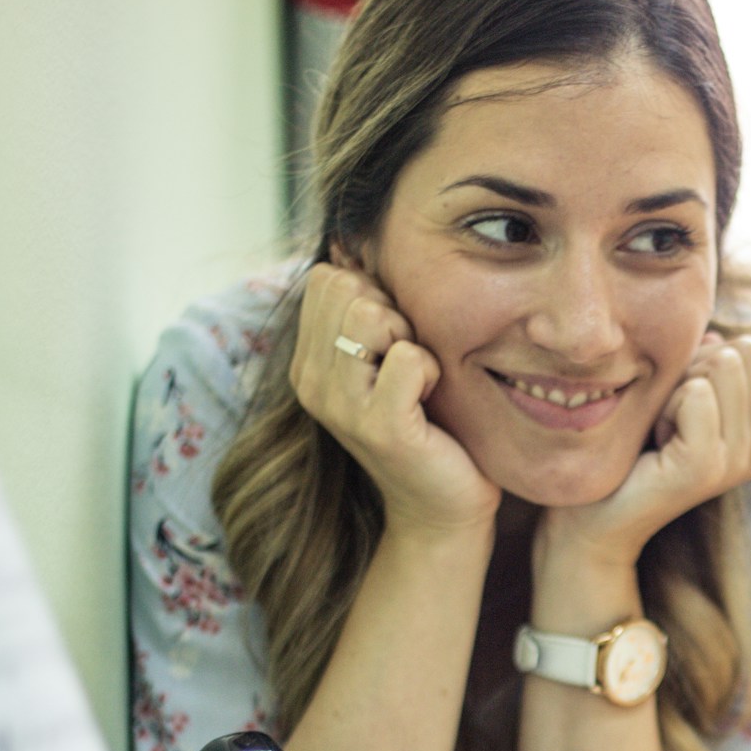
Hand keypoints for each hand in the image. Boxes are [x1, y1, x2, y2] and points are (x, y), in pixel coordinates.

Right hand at [290, 260, 500, 538]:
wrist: (443, 506)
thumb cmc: (427, 426)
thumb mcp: (386, 361)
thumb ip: (369, 313)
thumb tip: (355, 244)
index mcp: (308, 363)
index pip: (326, 278)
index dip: (373, 296)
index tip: (394, 342)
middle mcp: (311, 383)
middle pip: (345, 287)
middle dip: (391, 312)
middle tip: (409, 363)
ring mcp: (341, 406)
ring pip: (370, 315)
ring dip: (411, 339)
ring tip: (419, 381)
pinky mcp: (380, 427)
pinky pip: (410, 357)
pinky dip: (433, 370)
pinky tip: (431, 401)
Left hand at [538, 332, 750, 570]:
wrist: (588, 522)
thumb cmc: (622, 457)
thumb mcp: (667, 401)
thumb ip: (698, 368)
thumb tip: (718, 336)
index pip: (746, 351)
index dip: (698, 365)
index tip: (670, 411)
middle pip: (735, 354)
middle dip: (687, 375)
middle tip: (659, 424)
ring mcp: (733, 462)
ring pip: (719, 367)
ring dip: (673, 391)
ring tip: (655, 435)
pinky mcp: (705, 467)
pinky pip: (697, 393)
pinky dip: (664, 406)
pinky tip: (651, 444)